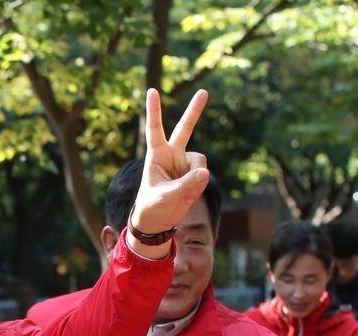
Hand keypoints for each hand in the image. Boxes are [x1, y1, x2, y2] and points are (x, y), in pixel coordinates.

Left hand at [130, 89, 210, 239]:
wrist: (158, 222)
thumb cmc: (152, 207)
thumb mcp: (165, 197)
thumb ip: (185, 184)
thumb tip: (205, 173)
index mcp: (156, 155)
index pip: (155, 129)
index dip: (154, 110)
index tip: (152, 90)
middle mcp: (172, 155)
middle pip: (185, 129)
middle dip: (194, 110)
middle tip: (204, 91)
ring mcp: (184, 163)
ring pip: (200, 161)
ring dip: (194, 177)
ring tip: (181, 192)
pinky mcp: (194, 174)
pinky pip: (203, 175)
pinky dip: (198, 186)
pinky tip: (188, 194)